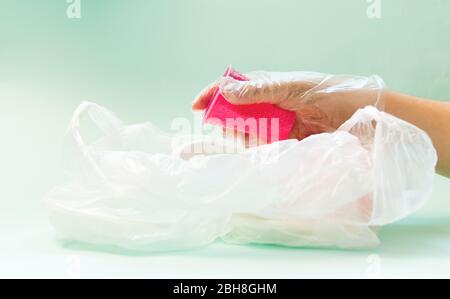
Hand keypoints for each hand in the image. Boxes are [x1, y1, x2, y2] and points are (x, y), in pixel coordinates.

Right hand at [192, 70, 384, 140]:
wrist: (356, 116)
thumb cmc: (326, 93)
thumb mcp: (289, 88)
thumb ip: (257, 91)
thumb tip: (225, 89)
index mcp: (266, 87)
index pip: (232, 88)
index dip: (213, 94)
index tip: (197, 105)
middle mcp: (266, 106)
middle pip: (235, 114)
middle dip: (227, 122)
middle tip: (230, 130)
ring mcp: (274, 125)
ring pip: (245, 134)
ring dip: (244, 138)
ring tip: (256, 140)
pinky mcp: (282, 143)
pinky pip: (261, 148)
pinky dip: (257, 151)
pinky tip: (260, 151)